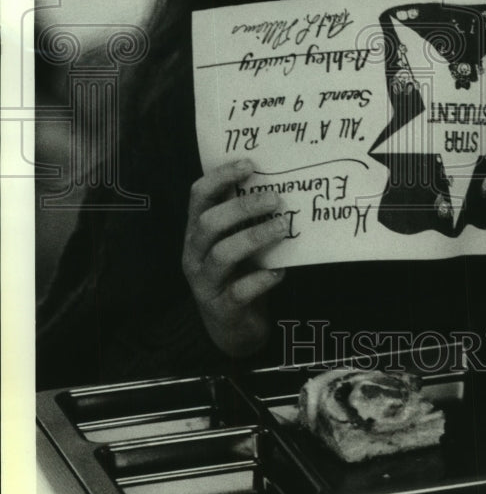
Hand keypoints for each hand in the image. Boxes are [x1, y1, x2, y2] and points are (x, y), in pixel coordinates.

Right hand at [182, 159, 288, 356]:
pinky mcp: (222, 308)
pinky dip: (261, 279)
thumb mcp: (235, 241)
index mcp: (197, 231)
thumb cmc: (238, 273)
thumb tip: (279, 183)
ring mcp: (205, 282)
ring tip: (282, 228)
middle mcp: (194, 254)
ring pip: (223, 254)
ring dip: (255, 237)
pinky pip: (239, 291)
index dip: (220, 177)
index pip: (199, 196)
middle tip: (275, 199)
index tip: (249, 165)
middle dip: (242, 207)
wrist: (232, 328)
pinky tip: (280, 272)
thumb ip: (246, 218)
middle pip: (209, 222)